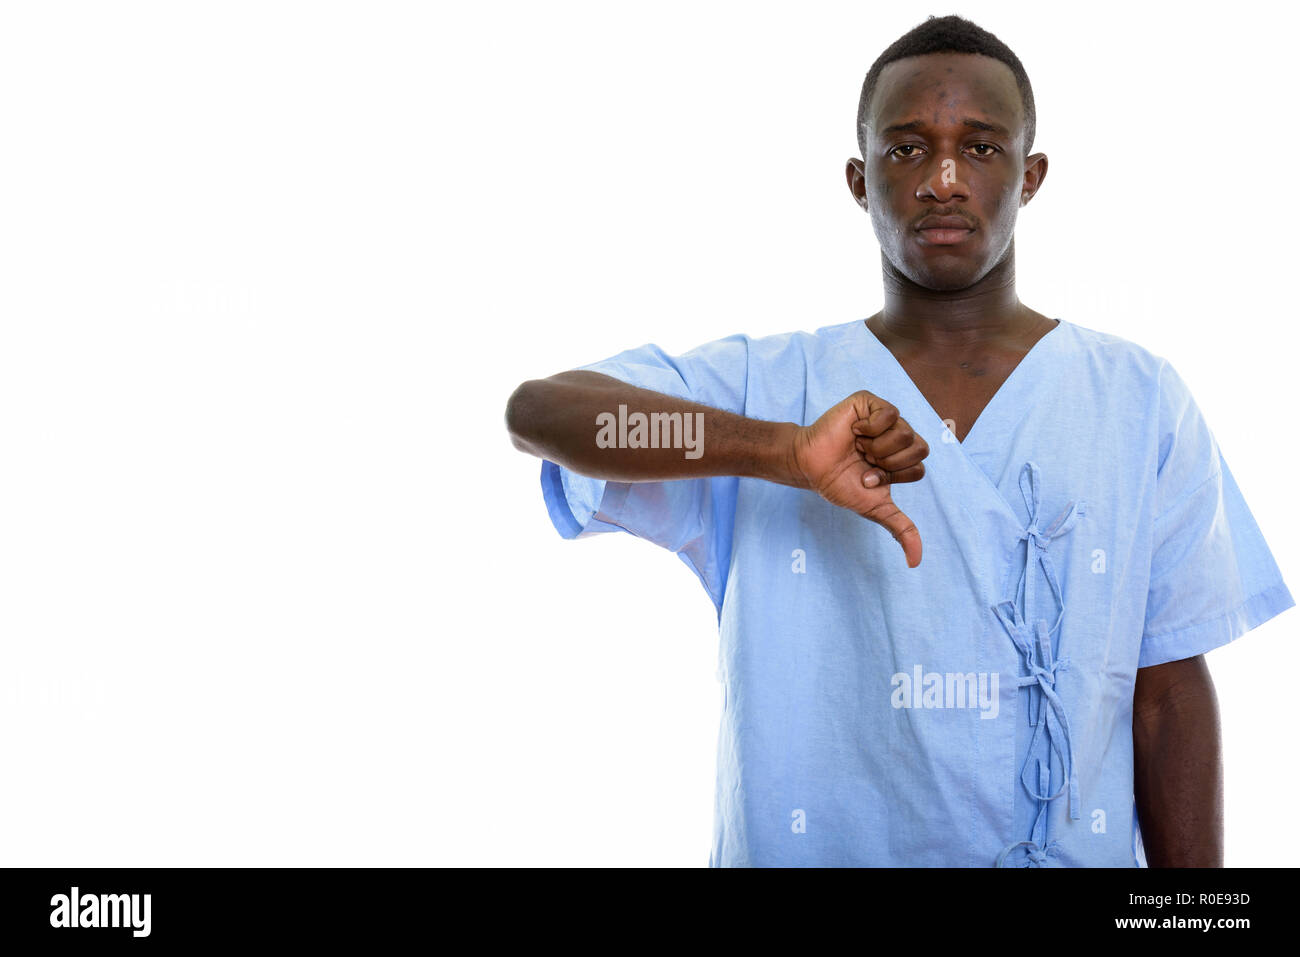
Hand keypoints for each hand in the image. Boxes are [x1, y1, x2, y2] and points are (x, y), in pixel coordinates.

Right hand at [788, 390, 928, 567]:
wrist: (809, 466)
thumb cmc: (839, 484)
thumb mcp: (875, 508)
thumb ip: (900, 529)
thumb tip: (915, 562)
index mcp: (903, 459)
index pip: (918, 468)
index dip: (892, 476)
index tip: (868, 478)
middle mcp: (898, 437)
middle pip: (918, 449)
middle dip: (887, 463)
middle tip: (863, 462)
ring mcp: (885, 418)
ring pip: (905, 432)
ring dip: (876, 447)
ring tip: (857, 447)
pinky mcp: (870, 403)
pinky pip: (889, 414)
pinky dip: (871, 429)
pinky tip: (854, 432)